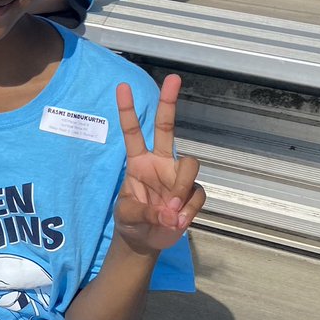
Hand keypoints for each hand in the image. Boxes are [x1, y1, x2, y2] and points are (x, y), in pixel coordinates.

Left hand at [114, 74, 205, 253]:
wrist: (144, 240)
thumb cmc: (131, 221)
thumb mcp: (126, 216)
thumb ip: (143, 213)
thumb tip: (168, 214)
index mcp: (138, 162)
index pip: (132, 132)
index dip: (127, 110)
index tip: (122, 87)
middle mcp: (160, 163)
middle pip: (168, 128)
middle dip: (170, 103)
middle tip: (173, 78)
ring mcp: (178, 177)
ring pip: (190, 165)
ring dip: (180, 190)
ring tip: (168, 214)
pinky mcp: (192, 195)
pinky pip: (197, 195)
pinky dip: (188, 210)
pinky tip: (176, 222)